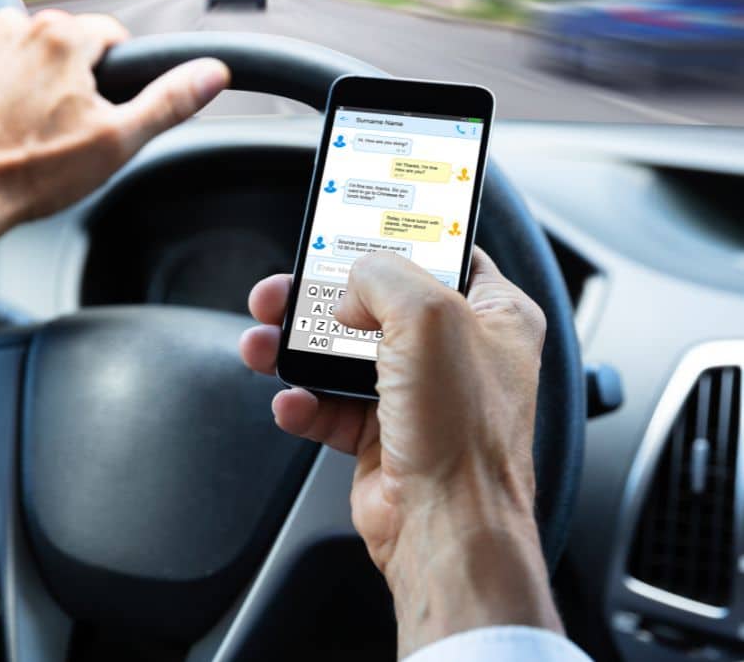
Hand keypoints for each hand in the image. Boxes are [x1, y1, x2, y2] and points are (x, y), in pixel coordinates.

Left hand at [0, 8, 228, 285]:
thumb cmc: (31, 173)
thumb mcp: (117, 141)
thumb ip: (169, 101)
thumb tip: (212, 74)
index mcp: (62, 37)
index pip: (111, 36)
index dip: (117, 77)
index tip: (103, 109)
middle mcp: (15, 25)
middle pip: (67, 46)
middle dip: (73, 81)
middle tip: (65, 130)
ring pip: (26, 55)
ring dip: (33, 82)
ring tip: (29, 131)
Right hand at [240, 249, 562, 654]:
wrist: (443, 529)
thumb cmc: (463, 433)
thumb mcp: (427, 317)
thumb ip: (382, 275)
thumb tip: (350, 287)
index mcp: (493, 315)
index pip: (444, 254)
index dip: (398, 237)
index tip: (356, 227)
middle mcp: (456, 352)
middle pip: (376, 302)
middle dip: (321, 296)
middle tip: (284, 289)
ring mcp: (417, 394)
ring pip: (342, 352)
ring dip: (296, 347)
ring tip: (263, 342)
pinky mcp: (382, 433)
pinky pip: (330, 405)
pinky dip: (304, 402)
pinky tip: (292, 401)